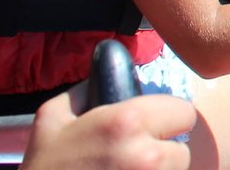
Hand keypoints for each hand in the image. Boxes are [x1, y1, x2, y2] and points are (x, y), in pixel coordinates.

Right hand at [22, 90, 194, 169]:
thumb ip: (86, 89)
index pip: (183, 112)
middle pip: (182, 147)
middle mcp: (147, 155)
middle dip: (164, 149)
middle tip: (135, 155)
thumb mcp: (52, 119)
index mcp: (127, 122)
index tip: (151, 128)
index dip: (167, 119)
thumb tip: (108, 69)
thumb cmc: (45, 167)